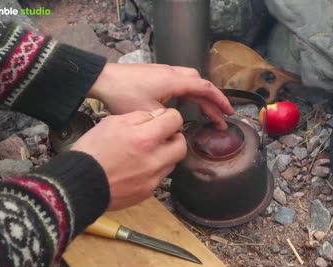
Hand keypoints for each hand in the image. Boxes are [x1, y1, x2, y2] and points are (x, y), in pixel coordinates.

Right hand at [71, 108, 185, 209]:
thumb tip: (157, 116)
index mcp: (145, 138)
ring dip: (165, 155)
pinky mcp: (147, 192)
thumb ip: (139, 117)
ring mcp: (153, 179)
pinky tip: (138, 168)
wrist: (77, 185)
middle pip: (181, 145)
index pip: (175, 121)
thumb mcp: (111, 122)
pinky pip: (160, 178)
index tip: (164, 119)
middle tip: (161, 136)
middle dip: (174, 138)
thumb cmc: (91, 151)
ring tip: (147, 152)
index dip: (170, 116)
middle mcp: (154, 160)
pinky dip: (154, 170)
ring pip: (173, 163)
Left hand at [88, 63, 233, 129]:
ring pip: (191, 82)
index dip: (220, 101)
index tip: (229, 113)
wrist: (103, 79)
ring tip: (207, 114)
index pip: (205, 88)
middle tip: (220, 119)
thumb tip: (179, 128)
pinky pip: (181, 82)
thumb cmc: (124, 95)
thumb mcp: (149, 112)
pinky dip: (190, 93)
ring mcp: (165, 72)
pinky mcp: (157, 74)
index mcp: (175, 81)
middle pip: (201, 85)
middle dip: (213, 102)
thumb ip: (168, 120)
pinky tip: (185, 105)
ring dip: (201, 97)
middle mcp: (173, 73)